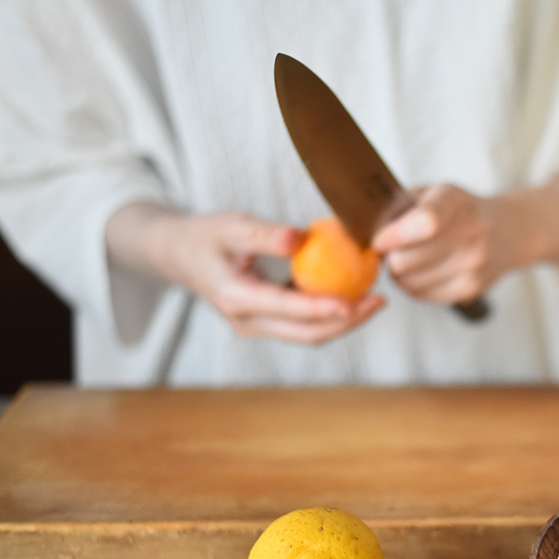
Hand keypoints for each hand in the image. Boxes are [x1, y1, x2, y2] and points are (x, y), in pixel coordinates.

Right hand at [106, 205, 384, 343]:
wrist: (179, 254)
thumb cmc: (206, 235)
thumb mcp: (232, 225)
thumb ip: (265, 234)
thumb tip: (302, 238)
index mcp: (237, 299)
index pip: (289, 309)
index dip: (325, 308)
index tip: (356, 301)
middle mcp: (248, 322)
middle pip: (307, 333)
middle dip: (347, 322)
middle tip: (379, 300)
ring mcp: (258, 326)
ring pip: (308, 333)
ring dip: (344, 320)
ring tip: (375, 298)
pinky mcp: (267, 322)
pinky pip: (304, 323)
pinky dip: (329, 312)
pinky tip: (354, 292)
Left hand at [370, 184, 511, 307]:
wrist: (506, 231)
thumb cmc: (457, 210)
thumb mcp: (430, 193)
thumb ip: (398, 208)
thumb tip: (366, 232)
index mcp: (456, 201)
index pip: (426, 222)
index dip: (394, 235)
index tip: (380, 240)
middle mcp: (472, 233)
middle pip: (407, 260)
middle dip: (391, 256)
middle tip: (394, 248)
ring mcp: (475, 265)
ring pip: (410, 282)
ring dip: (400, 273)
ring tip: (410, 258)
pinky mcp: (472, 290)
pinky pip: (422, 295)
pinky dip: (415, 285)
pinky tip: (424, 271)